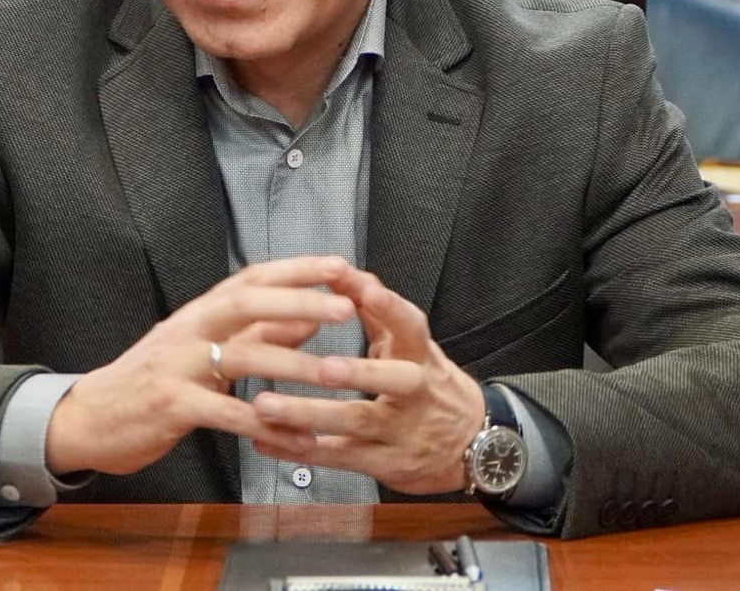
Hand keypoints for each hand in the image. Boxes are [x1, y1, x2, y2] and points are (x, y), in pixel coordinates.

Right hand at [44, 255, 354, 476]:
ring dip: (293, 366)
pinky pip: (226, 414)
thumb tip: (308, 320)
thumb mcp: (202, 350)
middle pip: (246, 304)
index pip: (251, 279)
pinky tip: (299, 436)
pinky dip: (264, 424)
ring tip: (336, 373)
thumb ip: (255, 335)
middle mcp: (188, 330)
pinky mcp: (170, 406)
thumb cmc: (153, 380)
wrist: (88, 417)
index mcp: (199, 313)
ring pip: (242, 358)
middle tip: (346, 307)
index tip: (338, 265)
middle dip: (299, 303)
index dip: (295, 270)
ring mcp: (177, 366)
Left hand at [237, 268, 483, 494]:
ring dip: (308, 414)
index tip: (365, 290)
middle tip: (322, 366)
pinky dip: (298, 449)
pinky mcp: (383, 464)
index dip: (390, 309)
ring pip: (355, 423)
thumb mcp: (415, 348)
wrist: (474, 445)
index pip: (412, 327)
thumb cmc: (433, 388)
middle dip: (357, 372)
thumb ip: (379, 312)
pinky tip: (265, 439)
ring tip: (265, 404)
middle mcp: (415, 394)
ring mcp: (401, 432)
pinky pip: (337, 457)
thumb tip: (347, 274)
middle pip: (392, 381)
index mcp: (421, 356)